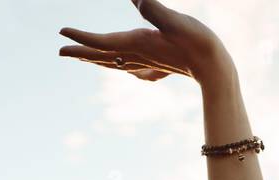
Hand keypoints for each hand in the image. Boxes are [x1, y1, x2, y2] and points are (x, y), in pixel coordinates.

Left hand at [58, 0, 232, 84]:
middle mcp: (140, 56)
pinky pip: (138, 70)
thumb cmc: (198, 43)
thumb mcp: (176, 21)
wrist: (218, 70)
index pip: (102, 41)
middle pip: (104, 55)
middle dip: (81, 52)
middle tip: (60, 51)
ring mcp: (151, 64)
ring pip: (117, 63)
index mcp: (138, 43)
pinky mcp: (162, 67)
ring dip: (98, 60)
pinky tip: (130, 72)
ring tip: (85, 58)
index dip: (80, 37)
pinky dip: (127, 68)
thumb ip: (154, 9)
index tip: (61, 33)